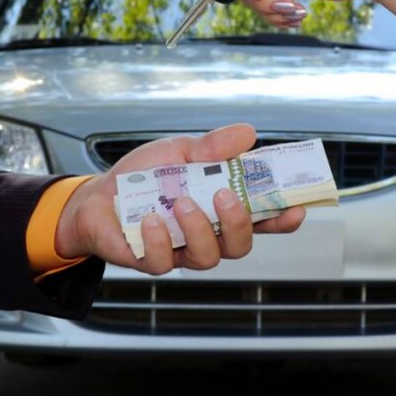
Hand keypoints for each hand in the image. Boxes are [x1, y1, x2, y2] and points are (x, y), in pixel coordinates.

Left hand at [53, 123, 305, 274]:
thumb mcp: (180, 152)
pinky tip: (151, 220)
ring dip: (199, 230)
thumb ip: (213, 148)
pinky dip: (160, 240)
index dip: (282, 219)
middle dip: (239, 224)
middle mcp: (208, 236)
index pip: (262, 219)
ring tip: (181, 203)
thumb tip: (248, 133)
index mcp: (221, 209)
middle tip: (225, 197)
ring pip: (207, 257)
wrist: (98, 195)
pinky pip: (163, 262)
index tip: (296, 209)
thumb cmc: (146, 176)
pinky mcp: (151, 261)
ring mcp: (181, 252)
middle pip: (241, 245)